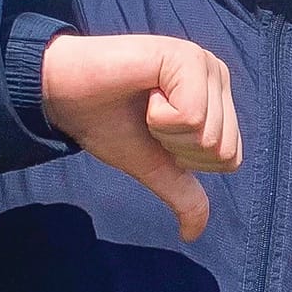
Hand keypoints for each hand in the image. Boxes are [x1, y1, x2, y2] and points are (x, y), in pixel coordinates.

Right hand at [40, 32, 241, 241]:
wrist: (62, 94)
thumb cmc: (108, 123)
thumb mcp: (153, 165)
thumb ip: (181, 194)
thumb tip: (194, 235)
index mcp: (218, 99)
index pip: (230, 159)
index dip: (185, 159)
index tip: (155, 132)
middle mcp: (218, 76)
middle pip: (221, 149)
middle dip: (175, 146)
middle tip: (148, 117)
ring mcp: (204, 63)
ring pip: (207, 135)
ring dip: (164, 130)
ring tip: (144, 103)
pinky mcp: (186, 56)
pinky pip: (190, 117)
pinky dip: (159, 117)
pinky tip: (144, 90)